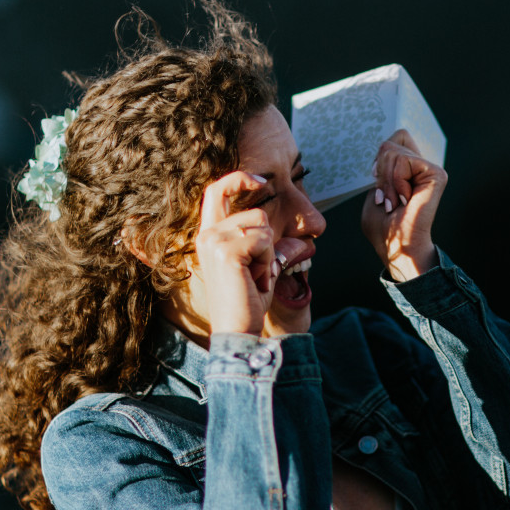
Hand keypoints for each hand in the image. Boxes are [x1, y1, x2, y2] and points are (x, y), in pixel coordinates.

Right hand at [195, 171, 280, 334]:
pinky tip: (255, 280)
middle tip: (257, 270)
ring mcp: (214, 240)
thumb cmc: (247, 302)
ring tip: (254, 277)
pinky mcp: (226, 250)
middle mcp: (206, 234)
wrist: (237, 331)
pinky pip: (264, 241)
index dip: (239, 178)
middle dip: (267, 240)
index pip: (216, 190)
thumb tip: (303, 242)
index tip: (261, 180)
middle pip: (254, 212)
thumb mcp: (262, 269)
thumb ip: (274, 249)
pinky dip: (267, 262)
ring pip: (261, 225)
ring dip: (267, 254)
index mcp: (208, 235)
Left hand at [361, 130, 444, 280]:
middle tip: (387, 198)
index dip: (380, 158)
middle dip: (380, 172)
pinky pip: (404, 160)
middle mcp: (422, 166)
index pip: (396, 137)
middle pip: (390, 143)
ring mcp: (430, 169)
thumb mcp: (374, 190)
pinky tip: (405, 200)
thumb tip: (388, 145)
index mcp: (409, 169)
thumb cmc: (383, 226)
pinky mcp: (436, 174)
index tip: (377, 181)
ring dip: (386, 182)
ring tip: (395, 202)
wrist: (397, 244)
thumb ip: (382, 166)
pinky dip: (396, 182)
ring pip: (393, 152)